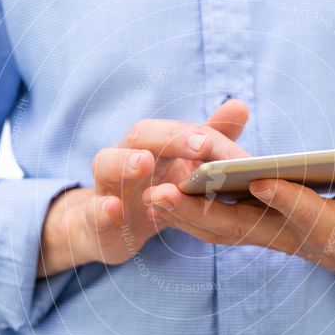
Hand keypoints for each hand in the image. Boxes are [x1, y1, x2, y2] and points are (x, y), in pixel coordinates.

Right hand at [37, 100, 249, 275]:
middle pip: (141, 135)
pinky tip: (114, 208)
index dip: (199, 135)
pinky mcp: (96, 218)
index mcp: (152, 144)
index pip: (176, 130)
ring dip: (125, 162)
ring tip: (145, 162)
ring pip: (106, 164)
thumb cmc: (154, 191)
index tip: (223, 146)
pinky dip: (102, 208)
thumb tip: (240, 106)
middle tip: (200, 145)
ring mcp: (106, 186)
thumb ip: (209, 141)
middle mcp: (125, 156)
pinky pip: (94, 210)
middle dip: (171, 138)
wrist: (112, 228)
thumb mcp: (183, 169)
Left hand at [143, 161, 334, 274]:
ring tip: (151, 194)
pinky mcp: (251, 228)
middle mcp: (291, 239)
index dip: (288, 200)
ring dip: (185, 217)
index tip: (262, 181)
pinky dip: (187, 213)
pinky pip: (213, 225)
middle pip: (244, 230)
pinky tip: (160, 193)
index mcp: (331, 230)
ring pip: (220, 231)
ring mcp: (267, 236)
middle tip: (165, 194)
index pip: (308, 217)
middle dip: (204, 214)